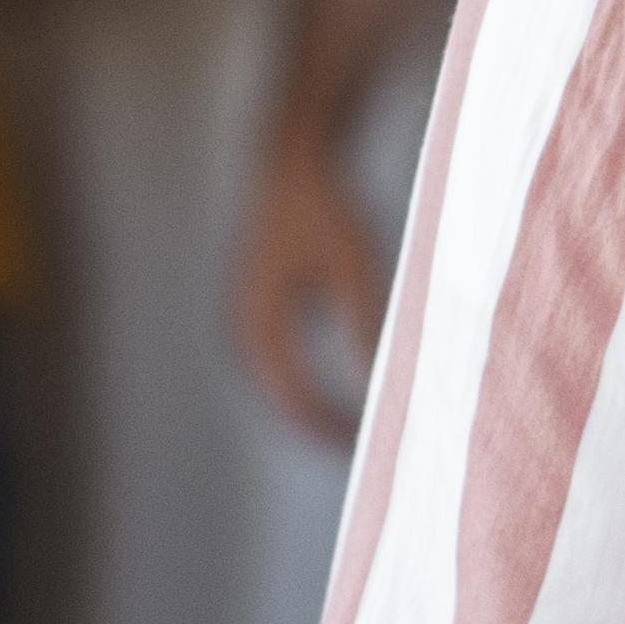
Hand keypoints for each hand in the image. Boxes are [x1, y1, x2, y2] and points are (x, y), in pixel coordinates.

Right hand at [231, 110, 389, 440]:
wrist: (291, 165)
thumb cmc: (327, 211)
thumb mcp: (355, 268)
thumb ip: (365, 327)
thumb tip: (383, 385)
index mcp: (260, 321)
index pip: (294, 395)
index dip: (333, 425)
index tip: (372, 445)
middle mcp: (241, 327)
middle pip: (279, 398)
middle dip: (319, 428)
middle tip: (367, 458)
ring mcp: (242, 320)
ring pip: (274, 386)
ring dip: (308, 412)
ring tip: (354, 438)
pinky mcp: (253, 311)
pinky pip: (275, 367)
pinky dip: (301, 390)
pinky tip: (338, 405)